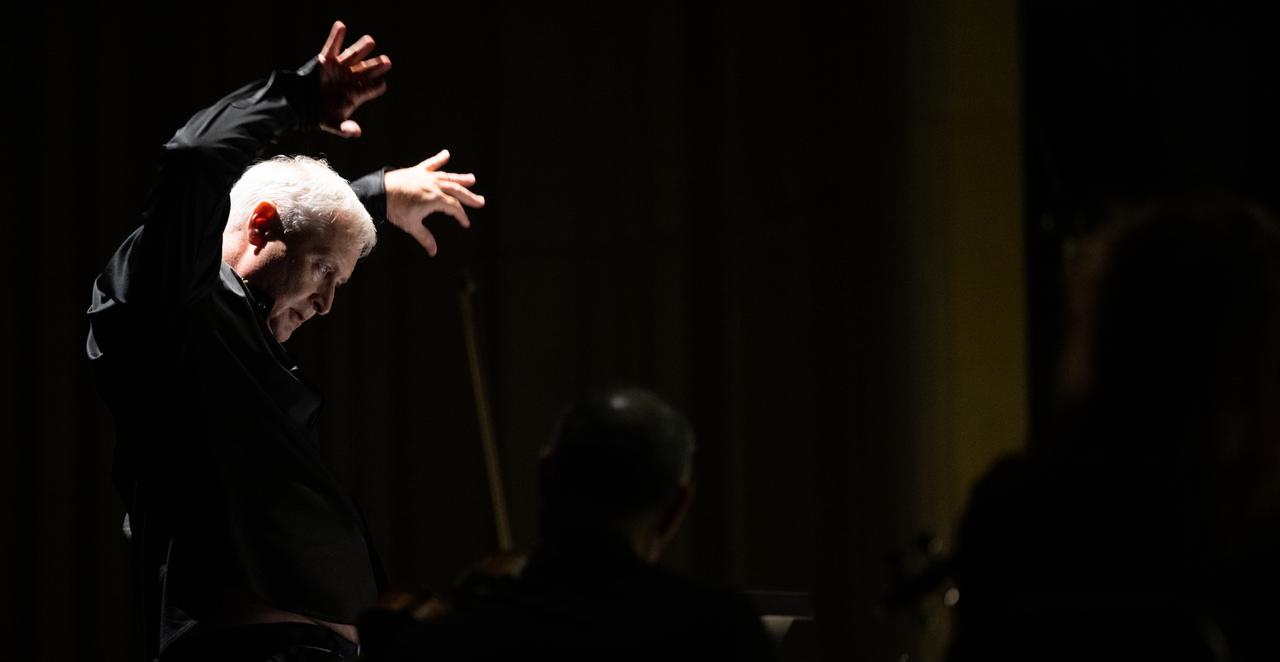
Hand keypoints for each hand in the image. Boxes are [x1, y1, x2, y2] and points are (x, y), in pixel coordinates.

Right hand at [316, 21, 391, 137]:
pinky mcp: (326, 60)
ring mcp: (340, 68)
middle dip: (376, 65)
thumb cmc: (321, 115)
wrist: (302, 105)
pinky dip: (336, 36)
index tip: (380, 84)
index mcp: (357, 93)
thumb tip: (356, 133)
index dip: (377, 86)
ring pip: (353, 55)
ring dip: (362, 48)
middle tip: (386, 61)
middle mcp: (351, 78)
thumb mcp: (334, 124)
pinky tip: (341, 26)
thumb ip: (345, 128)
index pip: (373, 88)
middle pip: (367, 70)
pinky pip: (332, 46)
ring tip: (370, 41)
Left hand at [384, 150, 485, 255]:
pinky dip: (438, 159)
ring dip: (460, 178)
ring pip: (447, 177)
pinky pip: (430, 164)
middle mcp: (434, 185)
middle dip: (469, 197)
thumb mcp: (411, 225)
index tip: (465, 223)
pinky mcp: (417, 171)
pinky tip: (446, 154)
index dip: (461, 216)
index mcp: (435, 199)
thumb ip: (424, 237)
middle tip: (481, 201)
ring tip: (472, 179)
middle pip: (457, 191)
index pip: (454, 207)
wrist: (378, 192)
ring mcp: (426, 177)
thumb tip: (433, 252)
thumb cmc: (395, 209)